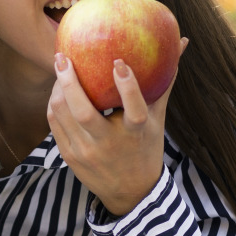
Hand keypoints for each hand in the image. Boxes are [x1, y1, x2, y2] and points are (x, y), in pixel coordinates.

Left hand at [47, 40, 187, 217]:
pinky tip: (58, 90)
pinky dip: (54, 103)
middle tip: (63, 57)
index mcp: (135, 134)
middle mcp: (109, 144)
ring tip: (61, 69)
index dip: (127, 86)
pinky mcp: (69, 155)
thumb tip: (181, 42)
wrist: (130, 192)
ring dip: (58, 88)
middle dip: (69, 80)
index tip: (119, 62)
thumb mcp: (157, 118)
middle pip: (83, 112)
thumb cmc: (145, 146)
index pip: (134, 110)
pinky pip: (54, 122)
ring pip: (62, 113)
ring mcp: (86, 151)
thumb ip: (163, 82)